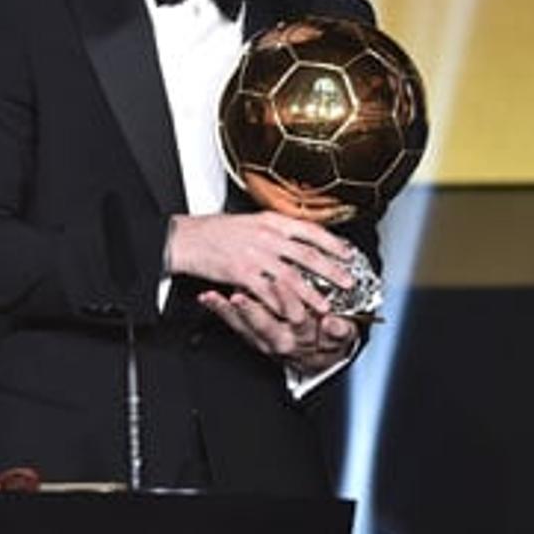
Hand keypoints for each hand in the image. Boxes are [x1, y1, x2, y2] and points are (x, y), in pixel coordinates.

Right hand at [168, 213, 355, 359]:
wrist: (186, 238)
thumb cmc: (213, 230)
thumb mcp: (249, 221)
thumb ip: (273, 230)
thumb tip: (296, 238)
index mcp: (270, 221)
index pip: (309, 230)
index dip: (332, 242)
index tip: (347, 252)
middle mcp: (266, 235)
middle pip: (307, 254)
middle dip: (331, 270)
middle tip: (347, 281)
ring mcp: (255, 254)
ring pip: (292, 276)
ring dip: (311, 293)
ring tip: (324, 305)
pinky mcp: (242, 272)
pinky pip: (267, 292)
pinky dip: (281, 304)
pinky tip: (290, 313)